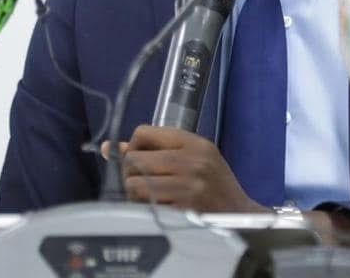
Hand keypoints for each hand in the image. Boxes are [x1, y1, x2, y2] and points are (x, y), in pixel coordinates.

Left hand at [102, 125, 267, 213]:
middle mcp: (191, 162)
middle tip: (141, 182)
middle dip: (130, 173)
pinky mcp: (182, 211)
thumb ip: (155, 150)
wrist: (239, 216)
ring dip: (135, 194)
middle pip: (134, 159)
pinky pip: (144, 206)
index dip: (133, 146)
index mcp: (194, 143)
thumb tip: (110, 147)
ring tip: (149, 197)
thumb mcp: (194, 158)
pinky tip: (157, 209)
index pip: (144, 132)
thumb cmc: (215, 185)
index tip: (139, 159)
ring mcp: (187, 187)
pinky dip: (143, 208)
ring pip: (134, 184)